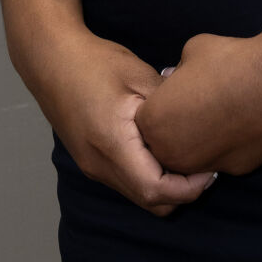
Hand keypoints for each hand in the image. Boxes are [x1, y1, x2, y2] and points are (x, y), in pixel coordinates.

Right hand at [14, 20, 217, 216]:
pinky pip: (126, 182)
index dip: (188, 188)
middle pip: (148, 201)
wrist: (50, 59)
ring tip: (188, 158)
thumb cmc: (95, 63)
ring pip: (137, 195)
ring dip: (165, 186)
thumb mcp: (139, 76)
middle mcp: (100, 166)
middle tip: (205, 166)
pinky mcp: (90, 161)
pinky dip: (148, 176)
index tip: (211, 170)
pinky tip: (162, 151)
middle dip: (181, 193)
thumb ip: (169, 104)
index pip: (155, 190)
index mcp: (113, 145)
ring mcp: (92, 167)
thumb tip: (199, 121)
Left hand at [135, 21, 261, 177]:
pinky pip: (222, 160)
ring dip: (200, 141)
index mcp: (153, 122)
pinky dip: (228, 145)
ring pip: (193, 158)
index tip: (180, 90)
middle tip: (199, 104)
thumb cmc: (228, 60)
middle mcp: (172, 152)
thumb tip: (177, 80)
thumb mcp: (190, 53)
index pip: (147, 118)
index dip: (163, 102)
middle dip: (177, 126)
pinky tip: (242, 122)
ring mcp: (203, 166)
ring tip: (220, 113)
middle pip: (166, 144)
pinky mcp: (234, 171)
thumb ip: (177, 73)